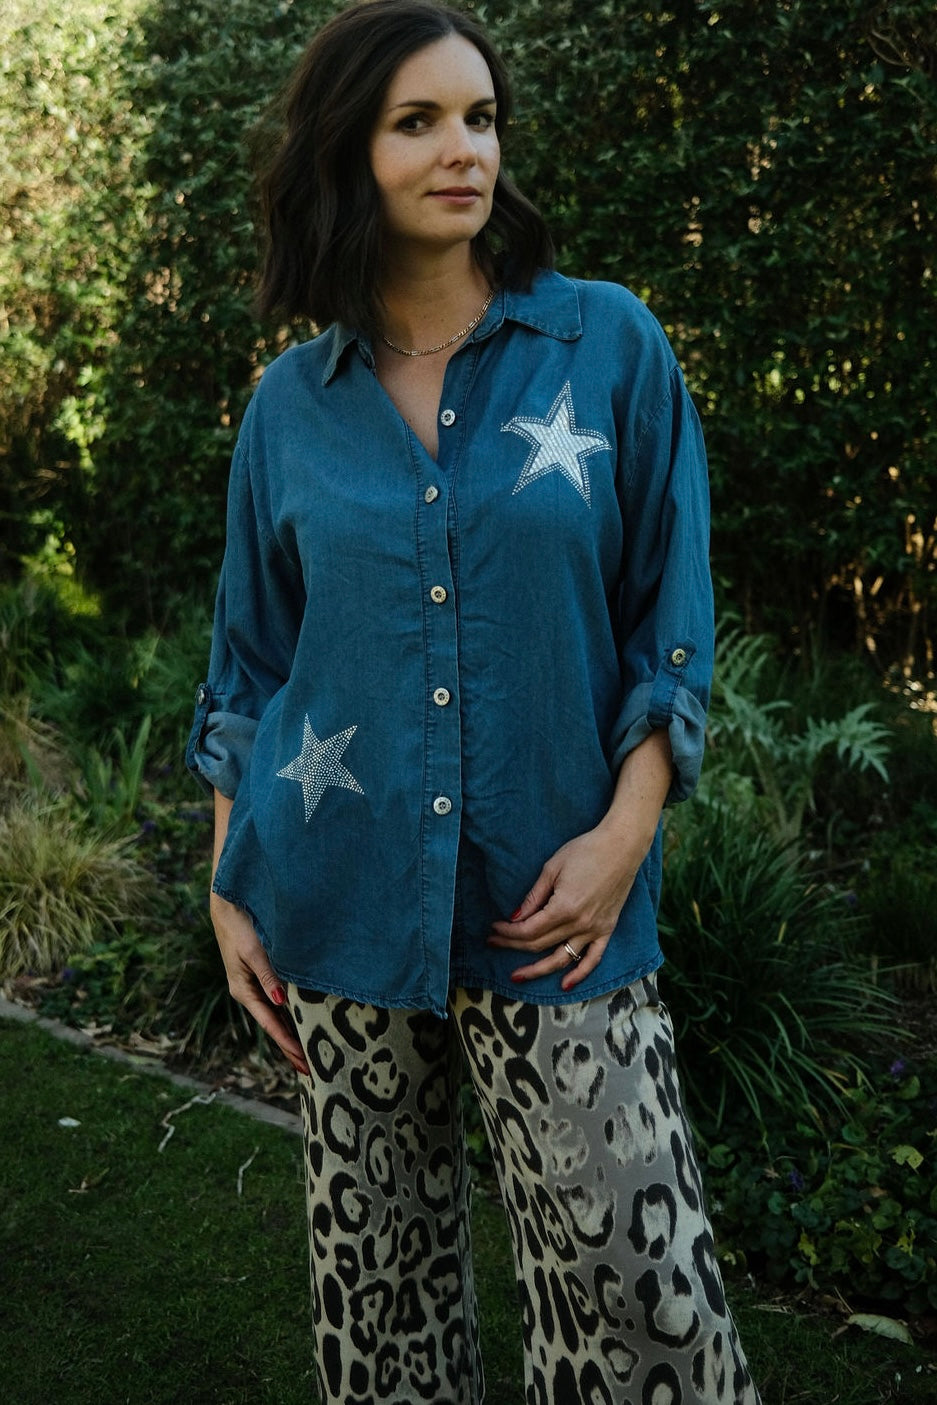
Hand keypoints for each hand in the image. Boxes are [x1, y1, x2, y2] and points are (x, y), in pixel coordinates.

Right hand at [210, 891, 309, 1075]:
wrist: (229, 905)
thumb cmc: (240, 928)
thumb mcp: (253, 953)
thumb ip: (268, 976)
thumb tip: (279, 1002)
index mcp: (243, 991)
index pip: (271, 1024)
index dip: (288, 1043)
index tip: (304, 1062)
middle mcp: (249, 992)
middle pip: (274, 1026)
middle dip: (290, 1047)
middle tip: (311, 1070)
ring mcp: (254, 985)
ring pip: (276, 1016)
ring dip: (291, 1034)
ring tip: (308, 1054)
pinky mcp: (260, 976)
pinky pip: (277, 1002)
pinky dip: (289, 1016)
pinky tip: (300, 1023)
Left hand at [487, 822, 643, 992]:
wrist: (621, 847)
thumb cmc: (585, 851)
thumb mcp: (552, 869)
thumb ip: (534, 897)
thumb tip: (515, 917)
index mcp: (563, 908)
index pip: (528, 930)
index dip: (508, 933)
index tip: (494, 929)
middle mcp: (579, 924)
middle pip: (540, 945)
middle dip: (514, 946)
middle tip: (495, 943)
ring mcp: (595, 929)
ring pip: (562, 959)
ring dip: (538, 969)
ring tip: (518, 976)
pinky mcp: (607, 930)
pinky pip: (593, 959)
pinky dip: (579, 974)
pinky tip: (565, 985)